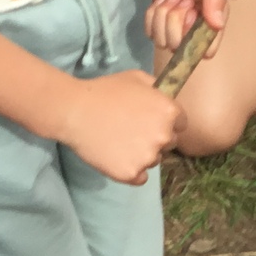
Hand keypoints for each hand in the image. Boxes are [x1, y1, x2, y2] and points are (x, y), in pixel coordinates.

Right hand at [56, 69, 183, 183]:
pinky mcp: (132, 173)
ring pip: (154, 160)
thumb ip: (157, 89)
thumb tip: (165, 97)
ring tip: (119, 142)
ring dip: (142, 154)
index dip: (166, 122)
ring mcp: (148, 157)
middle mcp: (164, 136)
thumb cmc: (104, 91)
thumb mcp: (136, 78)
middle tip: (132, 131)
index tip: (151, 121)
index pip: (181, 123)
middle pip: (169, 143)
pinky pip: (140, 177)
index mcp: (169, 112)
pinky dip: (132, 171)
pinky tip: (117, 158)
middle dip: (155, 138)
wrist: (75, 111)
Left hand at [142, 0, 233, 55]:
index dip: (194, 37)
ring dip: (161, 18)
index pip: (207, 48)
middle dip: (174, 21)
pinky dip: (151, 17)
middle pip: (180, 46)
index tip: (190, 13)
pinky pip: (151, 33)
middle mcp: (196, 22)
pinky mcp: (160, 17)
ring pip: (163, 41)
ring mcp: (176, 21)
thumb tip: (218, 25)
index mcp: (214, 14)